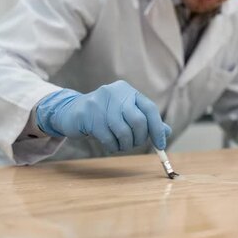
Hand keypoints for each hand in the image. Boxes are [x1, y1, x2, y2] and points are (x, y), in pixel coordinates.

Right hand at [36, 80, 170, 151]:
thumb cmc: (104, 115)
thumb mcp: (126, 114)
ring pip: (124, 132)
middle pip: (139, 121)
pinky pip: (109, 138)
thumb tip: (166, 132)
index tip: (161, 145)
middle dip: (140, 139)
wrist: (72, 112)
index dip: (157, 129)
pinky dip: (113, 146)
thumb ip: (146, 121)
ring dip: (125, 145)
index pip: (150, 109)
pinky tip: (111, 145)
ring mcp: (101, 103)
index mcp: (128, 91)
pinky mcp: (88, 116)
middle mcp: (116, 93)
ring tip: (121, 145)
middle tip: (134, 144)